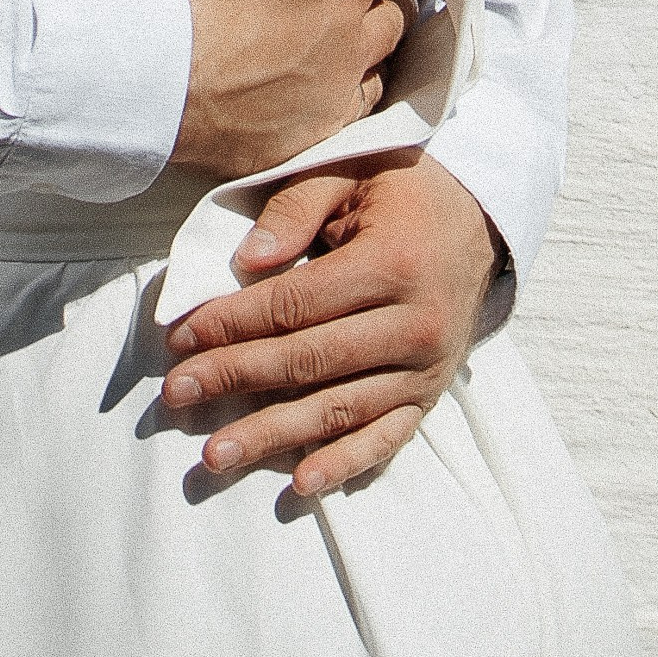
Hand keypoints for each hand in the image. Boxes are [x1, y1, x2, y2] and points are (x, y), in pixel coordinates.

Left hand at [159, 150, 502, 497]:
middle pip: (308, 362)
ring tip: (215, 454)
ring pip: (338, 410)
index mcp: (392, 263)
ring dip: (272, 435)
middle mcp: (414, 324)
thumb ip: (296, 208)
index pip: (295, 305)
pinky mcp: (430, 396)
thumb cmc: (401, 190)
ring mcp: (425, 368)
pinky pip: (385, 438)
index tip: (182, 339)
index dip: (234, 323)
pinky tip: (300, 484)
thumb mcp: (350, 172)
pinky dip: (343, 463)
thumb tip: (245, 261)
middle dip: (236, 378)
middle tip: (177, 395)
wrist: (480, 222)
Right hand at [166, 0, 410, 179]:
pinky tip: (334, 98)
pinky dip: (346, 105)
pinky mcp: (305, 141)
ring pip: (378, 73)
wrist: (160, 72)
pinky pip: (345, 124)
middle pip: (395, 17)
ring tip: (366, 42)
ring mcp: (331, 97)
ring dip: (376, 54)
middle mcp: (351, 43)